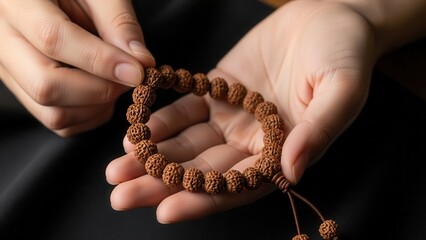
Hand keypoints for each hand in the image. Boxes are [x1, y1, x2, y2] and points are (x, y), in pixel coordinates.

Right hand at [0, 0, 154, 135]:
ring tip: (117, 82)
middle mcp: (3, 41)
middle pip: (46, 86)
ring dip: (97, 107)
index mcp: (17, 3)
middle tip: (130, 78)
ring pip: (52, 112)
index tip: (137, 71)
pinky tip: (104, 94)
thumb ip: (118, 22)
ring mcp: (9, 72)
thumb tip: (141, 62)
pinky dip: (90, 116)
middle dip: (100, 90)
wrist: (51, 0)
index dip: (101, 61)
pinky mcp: (24, 92)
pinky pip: (58, 122)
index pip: (52, 39)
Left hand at [106, 1, 375, 222]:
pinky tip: (136, 129)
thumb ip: (318, 131)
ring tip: (117, 165)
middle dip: (162, 183)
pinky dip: (162, 118)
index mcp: (282, 151)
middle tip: (121, 195)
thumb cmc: (346, 53)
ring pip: (189, 142)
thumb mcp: (342, 90)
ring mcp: (234, 114)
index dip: (203, 200)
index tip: (166, 210)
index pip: (238, 186)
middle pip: (204, 170)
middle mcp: (253, 140)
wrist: (332, 15)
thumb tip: (292, 172)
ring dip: (153, 155)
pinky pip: (187, 107)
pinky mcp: (220, 88)